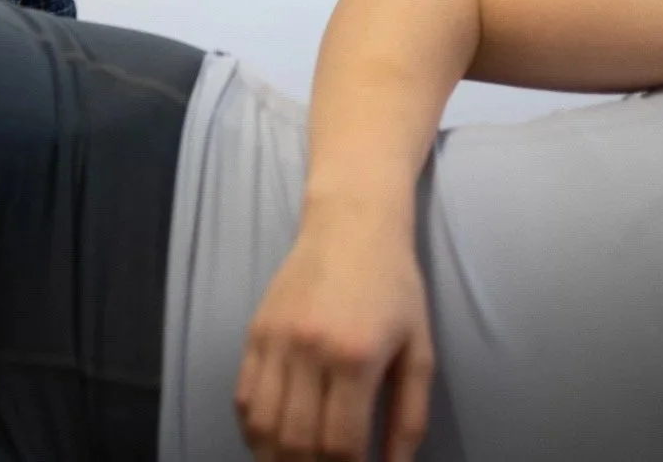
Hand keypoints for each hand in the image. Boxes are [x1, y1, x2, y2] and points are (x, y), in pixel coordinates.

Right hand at [234, 207, 434, 461]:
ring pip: (262, 424)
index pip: (340, 443)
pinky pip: (243, 395)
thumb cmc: (395, 288)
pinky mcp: (254, 331)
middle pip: (296, 441)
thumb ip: (409, 418)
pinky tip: (269, 442)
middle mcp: (308, 351)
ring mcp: (275, 341)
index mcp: (355, 359)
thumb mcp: (420, 353)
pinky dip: (252, 429)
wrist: (350, 225)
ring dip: (275, 458)